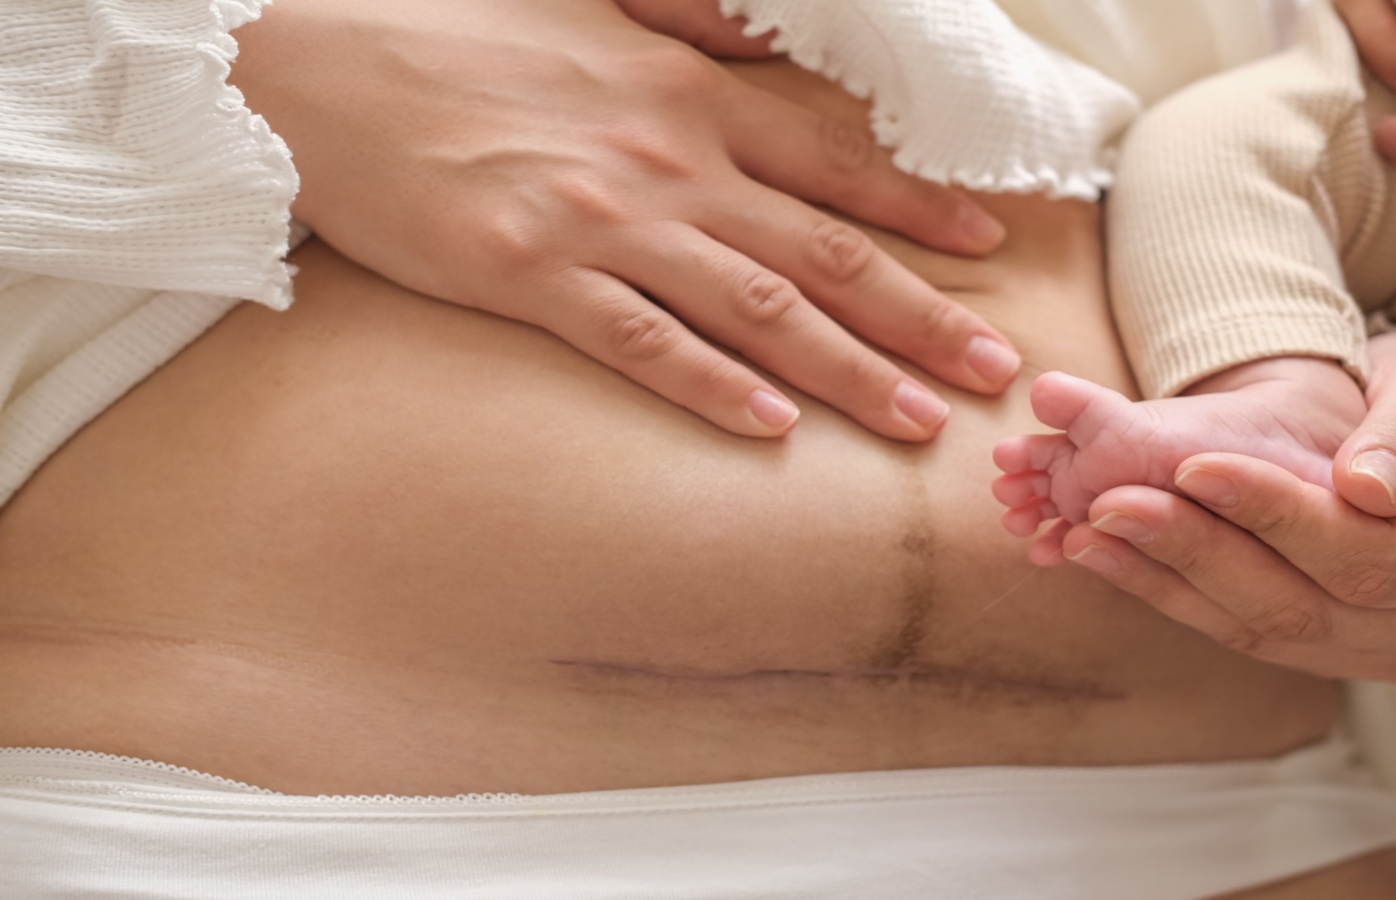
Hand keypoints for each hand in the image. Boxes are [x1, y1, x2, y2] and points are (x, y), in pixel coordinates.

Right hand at [230, 0, 1019, 441]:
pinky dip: (711, 387)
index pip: (833, 162)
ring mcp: (602, 223)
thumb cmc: (452, 27)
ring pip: (754, 307)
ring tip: (917, 421)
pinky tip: (773, 428)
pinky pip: (640, 344)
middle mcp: (666, 159)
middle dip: (918, 314)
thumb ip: (693, 21)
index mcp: (687, 91)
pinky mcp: (531, 277)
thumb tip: (769, 35)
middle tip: (993, 371)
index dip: (917, 209)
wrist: (316, 62)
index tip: (985, 252)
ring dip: (846, 368)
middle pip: (820, 250)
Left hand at [1059, 332, 1395, 681]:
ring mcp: (1377, 647)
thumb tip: (1369, 491)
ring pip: (1260, 627)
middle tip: (1114, 501)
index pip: (1375, 556)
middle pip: (1306, 603)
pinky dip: (1162, 590)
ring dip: (1165, 578)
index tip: (1196, 466)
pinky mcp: (1318, 647)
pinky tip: (1099, 551)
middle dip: (1201, 549)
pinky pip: (1233, 628)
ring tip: (1089, 527)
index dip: (1281, 517)